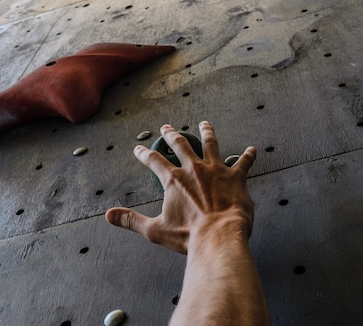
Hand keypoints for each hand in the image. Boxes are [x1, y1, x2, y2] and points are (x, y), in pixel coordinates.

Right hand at [105, 121, 256, 253]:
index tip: (138, 149)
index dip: (143, 154)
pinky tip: (253, 150)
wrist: (218, 238)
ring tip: (205, 124)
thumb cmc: (188, 236)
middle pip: (181, 145)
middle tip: (167, 128)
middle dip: (172, 135)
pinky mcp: (236, 177)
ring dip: (207, 132)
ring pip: (211, 144)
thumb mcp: (154, 230)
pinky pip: (244, 162)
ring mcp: (216, 170)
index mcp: (173, 180)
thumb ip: (131, 219)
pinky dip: (249, 156)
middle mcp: (194, 169)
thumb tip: (109, 215)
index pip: (154, 161)